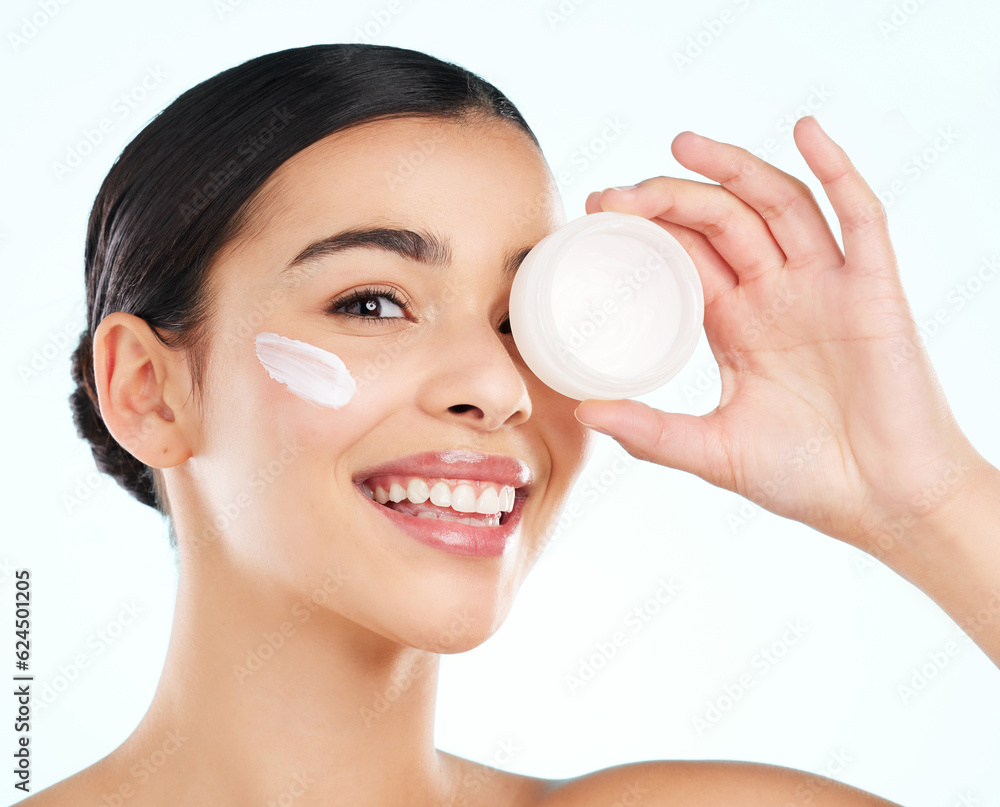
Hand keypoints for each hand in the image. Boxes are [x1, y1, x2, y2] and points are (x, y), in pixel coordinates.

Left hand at [574, 116, 987, 553]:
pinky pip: (860, 218)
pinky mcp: (874, 289)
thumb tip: (581, 413)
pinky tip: (806, 131)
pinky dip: (838, 170)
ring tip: (680, 145)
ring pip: (777, 205)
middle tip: (613, 196)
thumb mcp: (713, 452)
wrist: (884, 503)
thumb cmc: (805, 478)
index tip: (595, 214)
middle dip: (668, 199)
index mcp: (736, 322)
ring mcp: (825, 286)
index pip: (686, 253)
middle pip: (721, 220)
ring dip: (733, 169)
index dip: (646, 228)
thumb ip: (650, 433)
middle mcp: (777, 294)